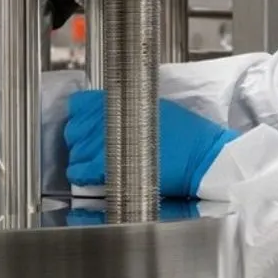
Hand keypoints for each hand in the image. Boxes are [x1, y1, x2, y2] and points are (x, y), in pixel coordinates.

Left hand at [63, 90, 239, 197]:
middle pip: (75, 128)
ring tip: (90, 164)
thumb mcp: (158, 107)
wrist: (202, 157)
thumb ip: (129, 108)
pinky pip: (82, 170)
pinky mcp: (112, 166)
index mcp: (124, 100)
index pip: (80, 104)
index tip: (84, 125)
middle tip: (88, 147)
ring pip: (76, 150)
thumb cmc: (189, 134)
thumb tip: (110, 113)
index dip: (79, 116)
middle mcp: (112, 118)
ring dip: (80, 158)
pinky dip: (82, 174)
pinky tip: (89, 177)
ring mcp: (109, 142)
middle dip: (78, 139)